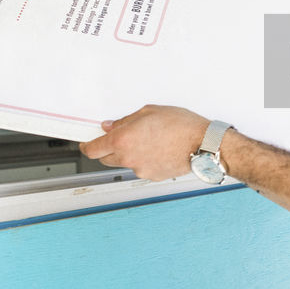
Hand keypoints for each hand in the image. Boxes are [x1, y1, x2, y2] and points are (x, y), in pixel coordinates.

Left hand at [79, 105, 209, 180]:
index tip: (86, 143)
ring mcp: (140, 169)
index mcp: (122, 140)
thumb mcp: (149, 112)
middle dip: (107, 149)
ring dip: (129, 154)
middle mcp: (128, 158)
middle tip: (120, 138)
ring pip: (125, 163)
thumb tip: (111, 127)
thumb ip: (125, 121)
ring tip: (149, 141)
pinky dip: (145, 160)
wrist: (203, 144)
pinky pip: (141, 168)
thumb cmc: (181, 125)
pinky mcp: (152, 176)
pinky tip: (159, 149)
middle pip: (105, 159)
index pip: (92, 149)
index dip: (86, 146)